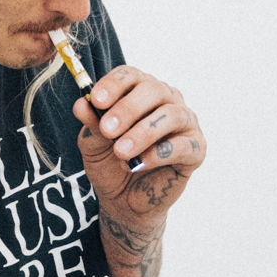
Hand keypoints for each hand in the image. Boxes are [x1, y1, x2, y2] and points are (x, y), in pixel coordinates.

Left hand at [73, 65, 206, 219]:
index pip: (131, 75)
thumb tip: (81, 104)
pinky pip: (184, 146)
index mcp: (139, 91)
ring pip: (171, 115)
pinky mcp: (196, 149)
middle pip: (153, 90)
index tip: (96, 100)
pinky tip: (139, 164)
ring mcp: (185, 123)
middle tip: (107, 129)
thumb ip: (90, 123)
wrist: (123, 200)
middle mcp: (166, 100)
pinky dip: (160, 154)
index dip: (114, 84)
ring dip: (143, 132)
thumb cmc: (111, 163)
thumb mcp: (93, 144)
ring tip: (120, 151)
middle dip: (128, 108)